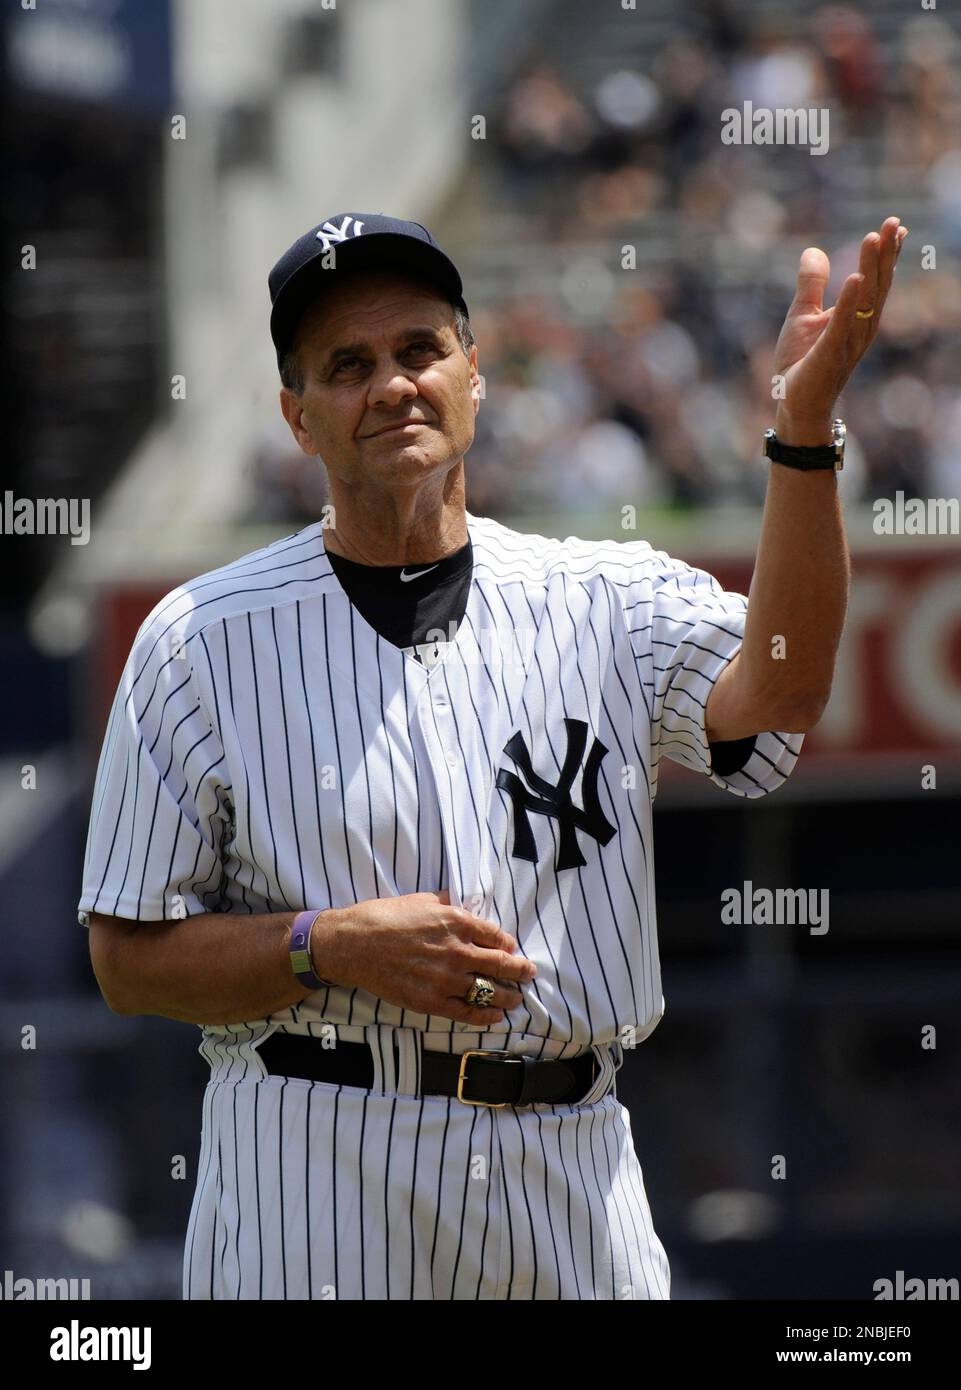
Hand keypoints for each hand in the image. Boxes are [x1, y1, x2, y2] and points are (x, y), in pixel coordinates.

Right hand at [310, 890, 536, 1025]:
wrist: (354, 944)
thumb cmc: (384, 917)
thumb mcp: (422, 900)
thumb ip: (448, 904)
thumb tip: (463, 905)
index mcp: (457, 922)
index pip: (496, 935)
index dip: (508, 943)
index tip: (511, 948)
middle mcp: (457, 951)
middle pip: (501, 964)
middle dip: (520, 970)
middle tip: (528, 973)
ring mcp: (446, 979)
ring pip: (489, 991)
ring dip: (508, 996)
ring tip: (517, 999)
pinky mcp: (431, 1001)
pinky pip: (467, 1012)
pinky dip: (485, 1015)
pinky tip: (495, 1016)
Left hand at [772, 216, 906, 442]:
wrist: (794, 404)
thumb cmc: (801, 363)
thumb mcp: (803, 315)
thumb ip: (811, 285)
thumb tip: (813, 251)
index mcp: (858, 317)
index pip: (877, 280)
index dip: (886, 254)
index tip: (895, 226)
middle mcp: (861, 328)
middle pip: (878, 285)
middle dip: (885, 254)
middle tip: (893, 223)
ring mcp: (848, 342)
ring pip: (865, 301)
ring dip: (870, 269)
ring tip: (874, 239)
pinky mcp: (829, 355)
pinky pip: (842, 325)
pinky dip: (850, 303)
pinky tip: (856, 279)